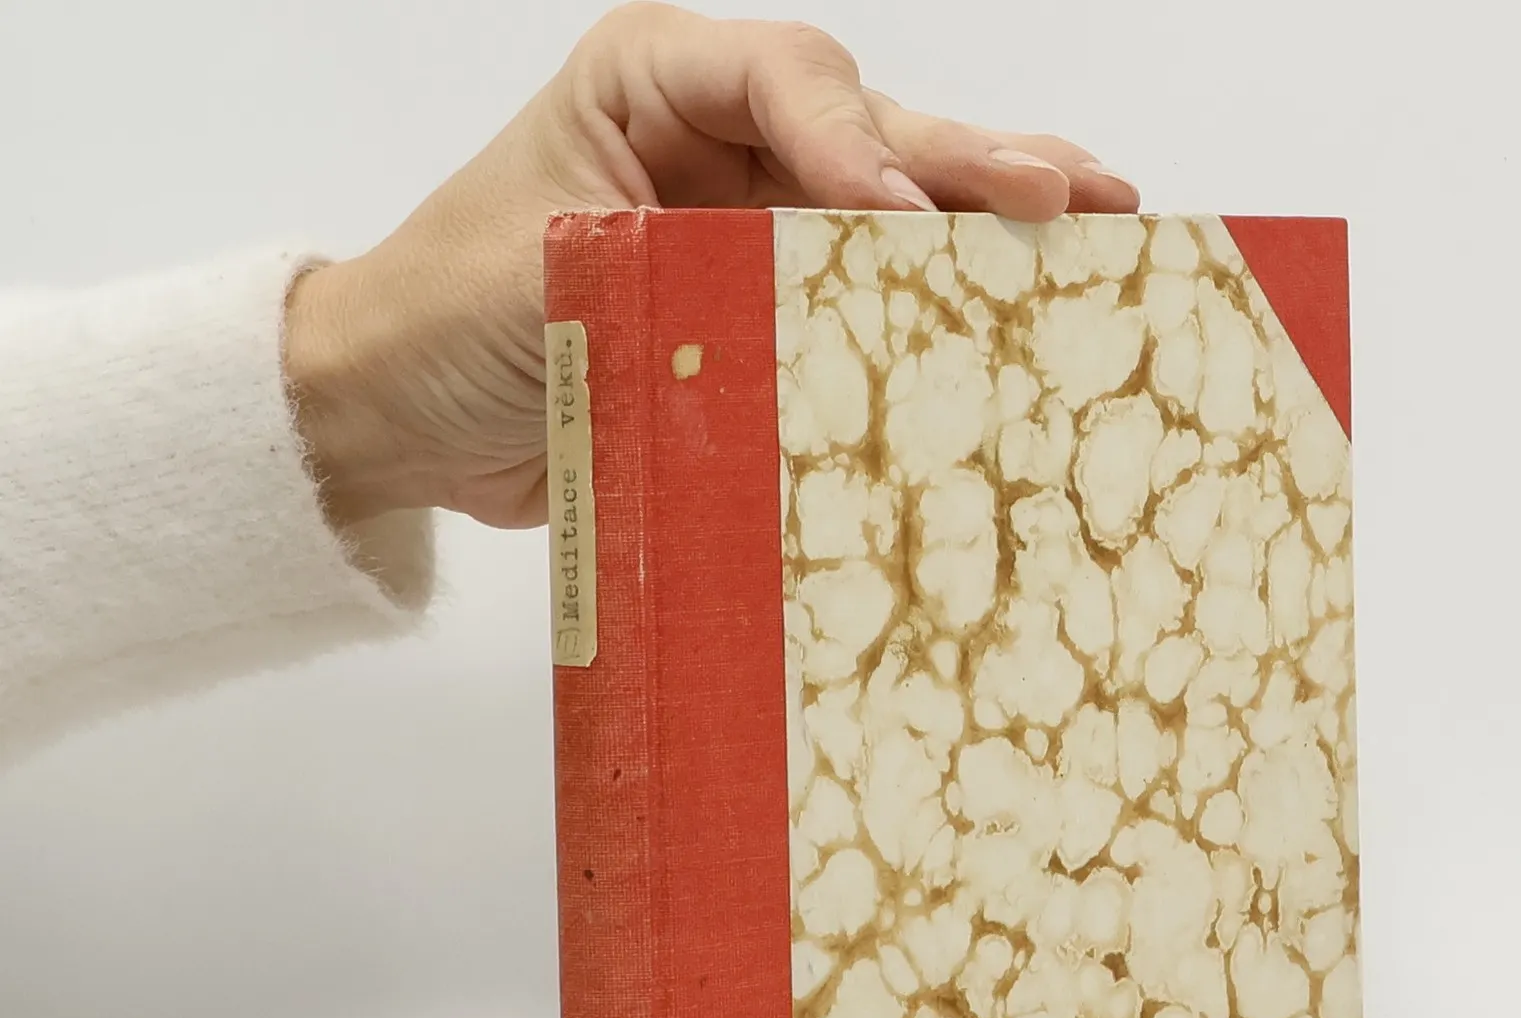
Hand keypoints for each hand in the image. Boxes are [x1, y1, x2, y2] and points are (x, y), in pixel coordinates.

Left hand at [285, 3, 1138, 530]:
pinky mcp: (768, 308)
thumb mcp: (550, 265)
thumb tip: (820, 294)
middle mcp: (721, 136)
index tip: (899, 223)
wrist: (406, 420)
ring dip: (992, 218)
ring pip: (894, 203)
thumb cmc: (446, 321)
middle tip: (1075, 193)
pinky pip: (868, 294)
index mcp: (656, 81)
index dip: (854, 144)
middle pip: (871, 129)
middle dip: (974, 162)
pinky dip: (945, 300)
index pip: (783, 80)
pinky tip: (1027, 300)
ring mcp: (754, 222)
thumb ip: (681, 257)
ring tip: (1101, 218)